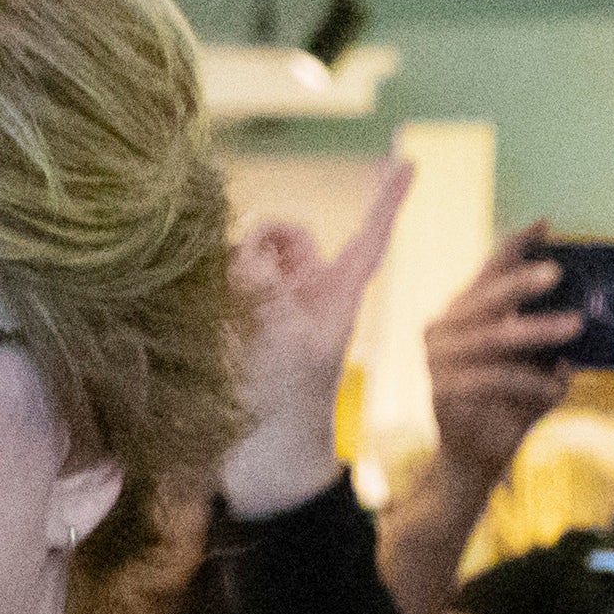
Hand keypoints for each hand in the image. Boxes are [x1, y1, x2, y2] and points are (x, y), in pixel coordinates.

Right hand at [222, 163, 412, 517]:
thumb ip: (264, 285)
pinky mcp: (231, 317)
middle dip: (265, 240)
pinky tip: (204, 308)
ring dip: (232, 267)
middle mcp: (305, 290)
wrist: (261, 453)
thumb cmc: (290, 403)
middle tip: (248, 276)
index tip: (409, 159)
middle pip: (286, 233)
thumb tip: (237, 248)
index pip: (370, 235)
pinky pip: (216, 278)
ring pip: (245, 253)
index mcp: (340, 292)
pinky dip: (208, 283)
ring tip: (228, 312)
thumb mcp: (288, 339)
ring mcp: (267, 304)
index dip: (388, 197)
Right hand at [418, 227, 587, 484]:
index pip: (488, 271)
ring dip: (536, 330)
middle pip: (484, 298)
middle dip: (520, 282)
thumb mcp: (532, 357)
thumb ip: (544, 329)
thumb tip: (589, 302)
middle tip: (557, 272)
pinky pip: (495, 379)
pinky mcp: (444, 392)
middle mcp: (443, 331)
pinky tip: (557, 386)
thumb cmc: (510, 400)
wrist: (479, 455)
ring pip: (492, 337)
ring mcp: (438, 362)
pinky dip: (532, 382)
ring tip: (574, 326)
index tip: (544, 224)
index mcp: (462, 314)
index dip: (514, 247)